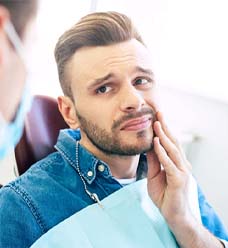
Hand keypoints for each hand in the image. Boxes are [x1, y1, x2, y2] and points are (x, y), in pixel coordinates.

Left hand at [147, 111, 223, 246]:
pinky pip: (168, 163)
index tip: (157, 117)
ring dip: (164, 136)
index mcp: (177, 163)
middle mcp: (182, 164)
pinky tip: (157, 142)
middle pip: (173, 142)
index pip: (170, 143)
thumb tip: (148, 146)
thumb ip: (153, 161)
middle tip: (159, 113)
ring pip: (172, 150)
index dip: (164, 130)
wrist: (173, 215)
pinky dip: (162, 152)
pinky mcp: (179, 180)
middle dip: (165, 127)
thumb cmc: (164, 195)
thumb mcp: (154, 175)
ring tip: (157, 123)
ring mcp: (182, 172)